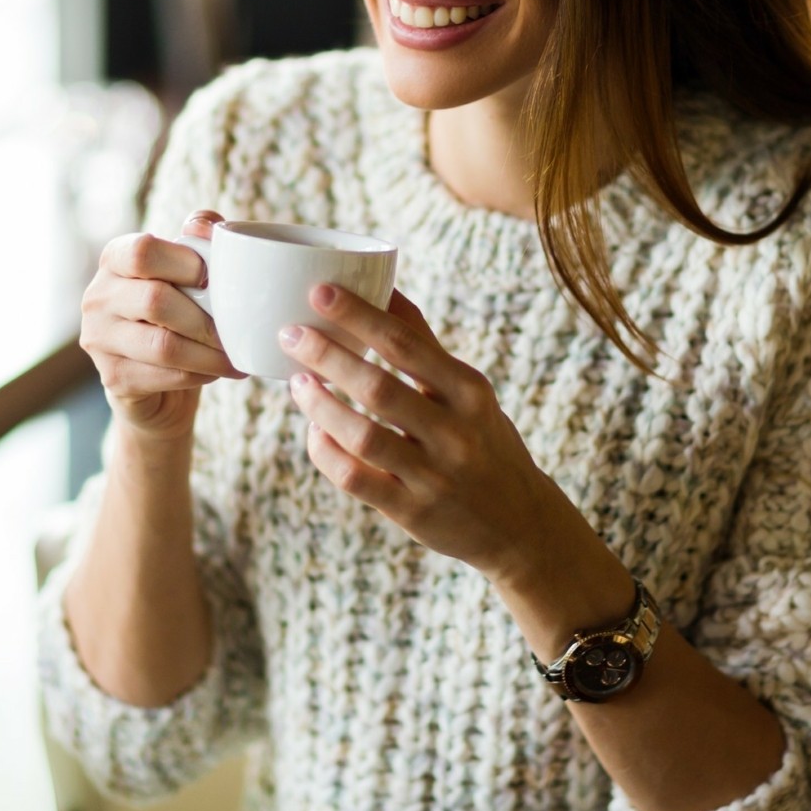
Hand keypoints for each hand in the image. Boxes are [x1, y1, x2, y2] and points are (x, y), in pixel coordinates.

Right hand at [79, 211, 243, 442]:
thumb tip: (205, 226)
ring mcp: (99, 339)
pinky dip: (201, 373)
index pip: (142, 252)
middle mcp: (98, 296)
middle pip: (154, 301)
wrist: (157, 378)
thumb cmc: (178, 311)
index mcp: (115, 258)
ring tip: (235, 355)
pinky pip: (166, 375)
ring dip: (209, 353)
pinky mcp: (113, 377)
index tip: (214, 279)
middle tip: (236, 328)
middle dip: (205, 318)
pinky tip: (219, 370)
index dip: (186, 264)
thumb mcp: (189, 269)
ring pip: (163, 345)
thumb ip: (200, 237)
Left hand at [280, 284, 575, 578]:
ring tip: (297, 381)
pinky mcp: (412, 512)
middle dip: (328, 356)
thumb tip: (385, 285)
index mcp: (469, 391)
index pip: (407, 344)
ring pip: (363, 436)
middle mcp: (455, 432)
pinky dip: (327, 452)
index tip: (319, 291)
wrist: (520, 526)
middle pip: (378, 387)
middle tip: (290, 333)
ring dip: (321, 406)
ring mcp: (434, 476)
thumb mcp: (470, 392)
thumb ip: (426, 346)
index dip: (360, 316)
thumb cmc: (483, 442)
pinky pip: (356, 479)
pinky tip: (313, 431)